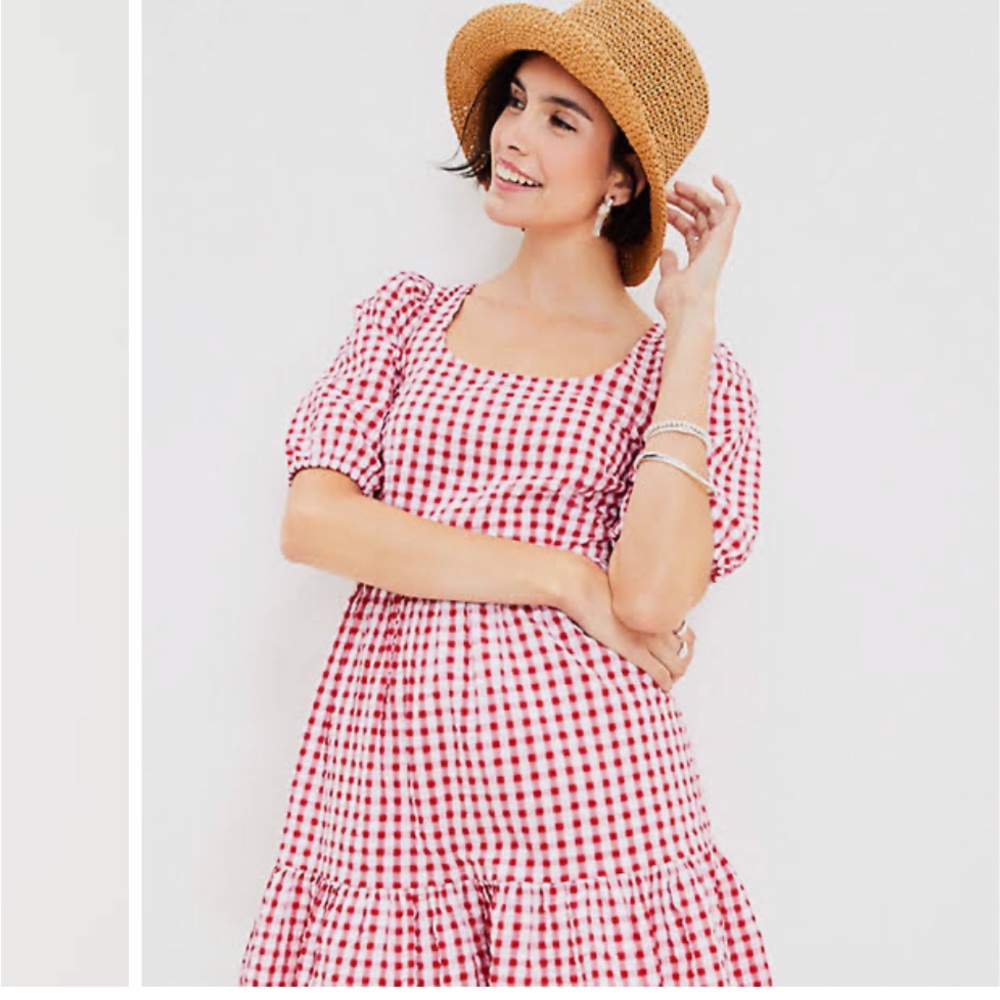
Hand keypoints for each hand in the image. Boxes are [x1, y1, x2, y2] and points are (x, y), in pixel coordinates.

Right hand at [557, 553, 695, 694]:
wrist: (586, 591)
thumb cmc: (599, 589)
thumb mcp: (629, 593)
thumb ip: (641, 605)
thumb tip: (641, 613)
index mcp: (659, 609)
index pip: (687, 634)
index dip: (686, 647)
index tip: (679, 653)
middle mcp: (660, 624)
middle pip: (685, 651)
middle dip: (682, 663)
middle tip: (674, 670)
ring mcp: (650, 639)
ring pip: (677, 665)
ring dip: (675, 675)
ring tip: (668, 679)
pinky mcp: (636, 651)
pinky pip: (661, 674)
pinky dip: (666, 683)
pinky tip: (663, 686)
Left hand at [654, 174, 740, 312]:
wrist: (686, 307)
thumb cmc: (676, 302)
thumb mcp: (667, 279)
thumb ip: (668, 264)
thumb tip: (665, 251)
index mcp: (699, 258)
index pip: (690, 229)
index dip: (677, 215)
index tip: (662, 205)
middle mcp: (711, 248)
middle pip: (700, 217)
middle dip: (684, 201)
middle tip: (667, 190)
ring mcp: (718, 242)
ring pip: (712, 209)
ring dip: (696, 194)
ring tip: (677, 186)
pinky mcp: (724, 236)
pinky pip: (732, 208)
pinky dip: (727, 191)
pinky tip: (715, 177)